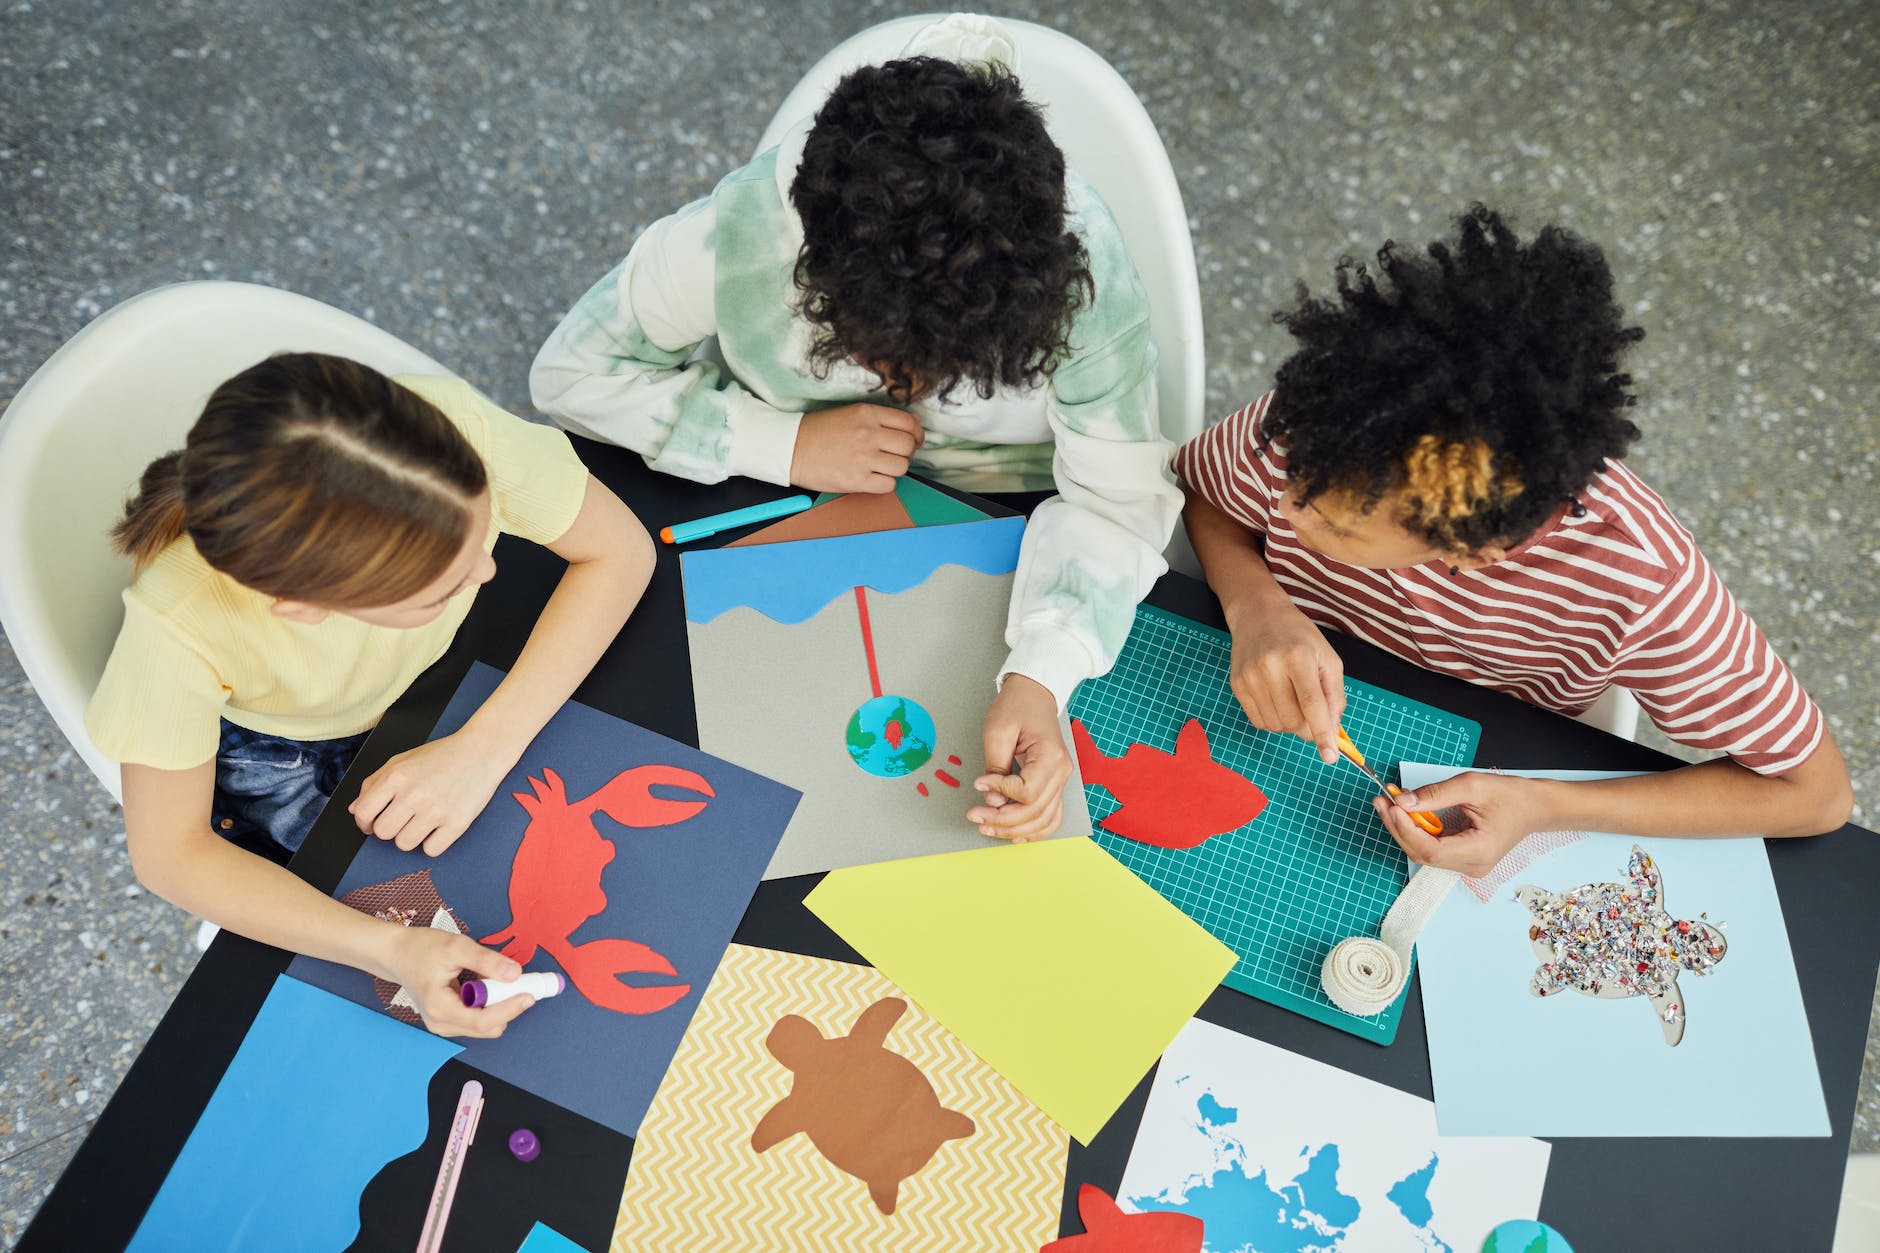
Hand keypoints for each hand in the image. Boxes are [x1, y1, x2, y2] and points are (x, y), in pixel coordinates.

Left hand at [349, 729, 510, 855]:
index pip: (363, 813)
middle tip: (402, 819)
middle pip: (383, 832)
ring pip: (405, 844)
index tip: (372, 823)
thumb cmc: (441, 756)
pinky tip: (438, 828)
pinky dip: (433, 843)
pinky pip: (431, 850)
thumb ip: (374, 783)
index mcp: (397, 776)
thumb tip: (354, 810)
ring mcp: (437, 810)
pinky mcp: (458, 823)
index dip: (364, 822)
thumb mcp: (401, 761)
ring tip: (422, 822)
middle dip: (389, 829)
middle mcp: (415, 794)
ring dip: (410, 837)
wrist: (481, 752)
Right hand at [377, 925, 533, 1038]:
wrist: (397, 954)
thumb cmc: (421, 948)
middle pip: (489, 1027)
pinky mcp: (448, 1020)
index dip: (511, 1009)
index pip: (484, 1021)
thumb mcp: (456, 947)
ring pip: (486, 1024)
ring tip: (490, 976)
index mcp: (440, 1009)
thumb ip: (486, 961)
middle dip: (507, 1005)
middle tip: (517, 980)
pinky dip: (487, 1002)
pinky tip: (480, 982)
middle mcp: (442, 1024)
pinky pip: (478, 1018)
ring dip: (497, 1004)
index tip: (530, 994)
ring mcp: (444, 1025)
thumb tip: (516, 974)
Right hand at [789, 404, 923, 493]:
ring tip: (879, 467)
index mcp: (867, 414)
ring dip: (894, 469)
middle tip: (893, 455)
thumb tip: (915, 423)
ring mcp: (863, 458)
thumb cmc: (819, 431)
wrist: (790, 448)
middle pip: (908, 446)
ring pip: (902, 467)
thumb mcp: (851, 414)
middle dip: (906, 453)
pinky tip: (872, 478)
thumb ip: (882, 418)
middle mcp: (868, 434)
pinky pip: (888, 485)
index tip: (912, 440)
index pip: (908, 423)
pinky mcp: (856, 481)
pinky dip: (884, 484)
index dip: (916, 434)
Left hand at [969, 675, 1072, 842]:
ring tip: (987, 828)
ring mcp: (1061, 780)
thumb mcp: (998, 731)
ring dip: (1015, 830)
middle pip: (1034, 811)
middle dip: (1001, 820)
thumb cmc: (1017, 707)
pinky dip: (1034, 830)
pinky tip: (1013, 834)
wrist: (1034, 694)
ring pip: (1044, 820)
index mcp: (1050, 756)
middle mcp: (1061, 772)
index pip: (1026, 791)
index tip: (979, 783)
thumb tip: (993, 799)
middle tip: (975, 816)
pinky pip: (1051, 817)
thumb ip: (995, 767)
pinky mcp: (1055, 785)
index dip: (1001, 792)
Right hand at [1226, 599, 1345, 762]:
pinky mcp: (1237, 685)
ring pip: (1276, 725)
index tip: (1330, 756)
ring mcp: (1250, 677)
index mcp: (1298, 656)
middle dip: (1308, 727)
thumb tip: (1333, 730)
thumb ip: (1334, 695)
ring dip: (1290, 724)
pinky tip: (1277, 700)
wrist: (1258, 615)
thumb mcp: (1327, 657)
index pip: (1311, 704)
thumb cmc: (1298, 636)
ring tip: (1292, 700)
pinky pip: (1259, 721)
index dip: (1322, 733)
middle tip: (1313, 716)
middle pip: (1293, 720)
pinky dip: (1273, 720)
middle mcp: (1270, 667)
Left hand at [1372, 772, 1561, 877]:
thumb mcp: (1472, 786)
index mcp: (1479, 852)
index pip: (1431, 850)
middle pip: (1423, 853)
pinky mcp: (1461, 858)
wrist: (1534, 806)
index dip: (1407, 830)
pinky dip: (1416, 830)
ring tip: (1389, 803)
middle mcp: (1472, 866)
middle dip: (1399, 827)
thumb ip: (1436, 795)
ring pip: (1424, 852)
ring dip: (1404, 828)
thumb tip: (1403, 802)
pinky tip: (1405, 812)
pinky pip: (1431, 847)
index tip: (1391, 806)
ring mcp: (1466, 865)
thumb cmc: (1510, 796)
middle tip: (1381, 800)